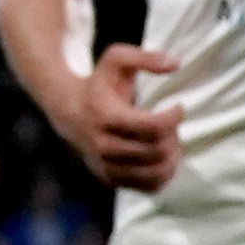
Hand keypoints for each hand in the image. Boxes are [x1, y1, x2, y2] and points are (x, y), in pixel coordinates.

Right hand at [63, 41, 185, 190]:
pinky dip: (163, 175)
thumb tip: (176, 63)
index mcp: (105, 116)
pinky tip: (162, 157)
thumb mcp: (116, 60)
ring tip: (168, 141)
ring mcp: (105, 165)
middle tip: (170, 125)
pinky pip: (148, 187)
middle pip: (156, 150)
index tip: (177, 107)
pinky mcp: (109, 179)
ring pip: (155, 172)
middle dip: (172, 136)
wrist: (67, 112)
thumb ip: (145, 57)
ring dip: (171, 157)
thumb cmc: (98, 84)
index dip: (174, 117)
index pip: (153, 127)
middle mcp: (102, 145)